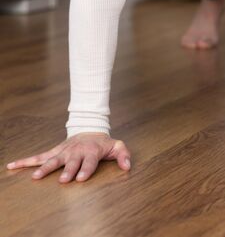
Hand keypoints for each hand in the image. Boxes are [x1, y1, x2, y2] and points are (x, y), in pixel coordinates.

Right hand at [5, 133, 130, 182]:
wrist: (89, 128)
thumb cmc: (103, 142)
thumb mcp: (117, 145)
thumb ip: (123, 155)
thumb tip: (127, 166)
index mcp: (91, 151)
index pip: (89, 161)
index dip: (86, 170)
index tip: (80, 179)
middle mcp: (76, 151)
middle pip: (71, 161)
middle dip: (67, 170)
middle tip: (63, 180)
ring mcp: (64, 151)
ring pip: (53, 159)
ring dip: (44, 168)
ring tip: (35, 178)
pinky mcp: (55, 151)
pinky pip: (39, 156)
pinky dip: (26, 161)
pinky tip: (13, 166)